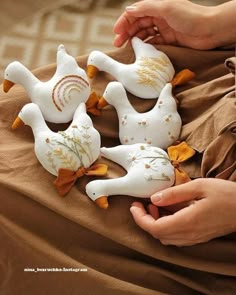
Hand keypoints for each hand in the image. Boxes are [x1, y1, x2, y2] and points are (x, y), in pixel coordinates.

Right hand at [113, 0, 233, 49]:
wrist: (210, 30)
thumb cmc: (190, 16)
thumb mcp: (166, 8)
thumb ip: (146, 8)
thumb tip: (128, 10)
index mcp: (157, 6)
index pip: (135, 13)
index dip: (124, 22)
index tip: (116, 32)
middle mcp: (159, 16)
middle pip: (138, 24)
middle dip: (126, 33)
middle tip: (117, 44)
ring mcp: (164, 29)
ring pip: (144, 34)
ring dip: (134, 40)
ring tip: (126, 49)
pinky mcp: (169, 40)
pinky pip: (153, 44)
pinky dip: (146, 47)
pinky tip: (140, 52)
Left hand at [130, 179, 235, 245]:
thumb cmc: (225, 194)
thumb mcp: (199, 186)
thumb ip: (174, 193)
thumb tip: (154, 198)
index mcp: (187, 221)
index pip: (154, 228)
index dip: (140, 218)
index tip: (134, 205)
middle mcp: (189, 234)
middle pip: (157, 234)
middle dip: (145, 219)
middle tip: (143, 203)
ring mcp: (194, 237)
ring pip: (165, 237)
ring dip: (155, 223)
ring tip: (155, 205)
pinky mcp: (198, 236)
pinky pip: (176, 237)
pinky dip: (166, 226)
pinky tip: (169, 211)